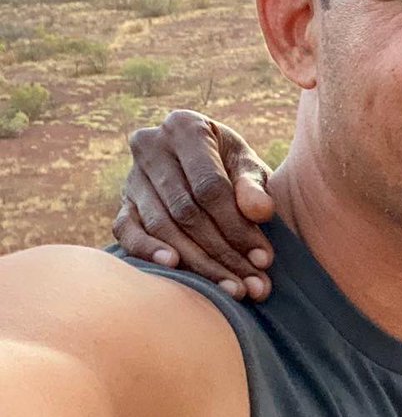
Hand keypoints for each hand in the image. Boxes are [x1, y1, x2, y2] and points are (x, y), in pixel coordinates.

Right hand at [113, 110, 276, 300]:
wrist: (207, 162)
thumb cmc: (233, 165)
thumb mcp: (249, 167)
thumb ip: (255, 186)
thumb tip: (260, 212)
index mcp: (186, 127)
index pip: (211, 187)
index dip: (238, 226)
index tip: (264, 258)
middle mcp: (152, 146)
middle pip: (187, 212)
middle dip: (223, 252)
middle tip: (252, 284)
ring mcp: (132, 176)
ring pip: (163, 226)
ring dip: (199, 263)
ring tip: (232, 288)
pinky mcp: (123, 204)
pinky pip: (128, 232)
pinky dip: (149, 251)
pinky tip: (175, 267)